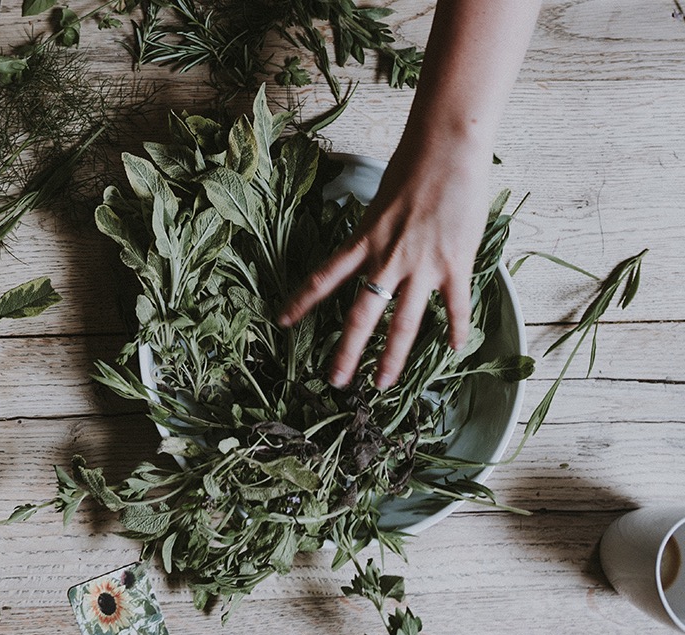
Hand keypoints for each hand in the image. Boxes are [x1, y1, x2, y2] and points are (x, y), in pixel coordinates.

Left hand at [278, 137, 490, 389]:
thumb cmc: (412, 166)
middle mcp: (387, 259)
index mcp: (364, 241)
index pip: (324, 278)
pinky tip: (454, 350)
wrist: (447, 147)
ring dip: (392, 358)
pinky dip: (456, 330)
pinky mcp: (454, 264)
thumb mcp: (378, 202)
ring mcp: (421, 265)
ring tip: (383, 384)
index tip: (281, 322)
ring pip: (403, 323)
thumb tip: (371, 248)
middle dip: (346, 352)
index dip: (301, 302)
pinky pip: (455, 307)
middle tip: (336, 382)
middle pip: (361, 316)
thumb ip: (373, 232)